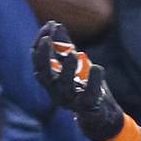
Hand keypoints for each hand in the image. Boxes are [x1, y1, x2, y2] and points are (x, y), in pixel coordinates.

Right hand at [32, 21, 123, 140]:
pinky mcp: (87, 107)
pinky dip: (93, 81)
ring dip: (67, 68)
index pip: (38, 61)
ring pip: (63, 86)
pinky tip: (97, 67)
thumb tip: (56, 25)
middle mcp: (56, 91)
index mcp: (51, 80)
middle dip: (43, 56)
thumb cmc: (86, 87)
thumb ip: (66, 47)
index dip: (41, 43)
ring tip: (74, 52)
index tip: (50, 25)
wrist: (102, 115)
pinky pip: (88, 95)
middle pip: (43, 74)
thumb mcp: (76, 65)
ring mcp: (71, 100)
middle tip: (47, 38)